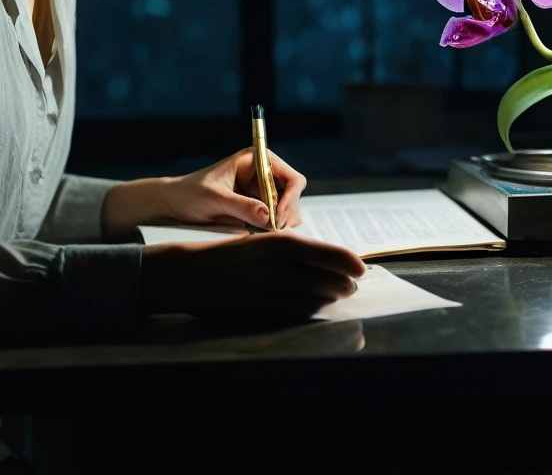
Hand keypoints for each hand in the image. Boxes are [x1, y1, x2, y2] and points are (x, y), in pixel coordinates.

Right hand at [141, 231, 364, 323]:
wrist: (190, 271)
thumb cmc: (226, 253)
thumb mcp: (259, 241)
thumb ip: (287, 249)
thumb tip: (321, 258)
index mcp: (278, 242)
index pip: (325, 252)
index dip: (347, 261)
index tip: (362, 266)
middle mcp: (277, 265)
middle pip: (325, 276)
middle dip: (344, 281)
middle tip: (354, 283)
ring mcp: (270, 289)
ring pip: (314, 296)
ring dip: (332, 296)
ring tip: (340, 294)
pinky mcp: (261, 308)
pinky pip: (296, 310)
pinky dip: (312, 308)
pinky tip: (317, 305)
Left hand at [162, 147, 306, 230]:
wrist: (175, 203)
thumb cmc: (192, 193)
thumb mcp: (216, 199)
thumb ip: (242, 206)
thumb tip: (268, 217)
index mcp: (256, 160)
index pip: (292, 177)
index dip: (290, 198)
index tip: (277, 217)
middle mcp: (263, 173)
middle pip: (293, 195)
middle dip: (286, 213)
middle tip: (270, 229)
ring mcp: (261, 191)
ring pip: (288, 208)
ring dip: (281, 222)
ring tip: (263, 230)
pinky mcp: (257, 206)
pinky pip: (276, 218)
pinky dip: (274, 227)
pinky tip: (259, 232)